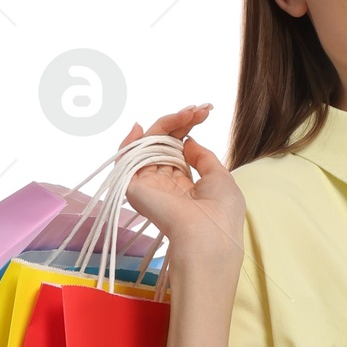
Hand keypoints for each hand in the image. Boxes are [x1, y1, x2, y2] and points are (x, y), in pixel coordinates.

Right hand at [118, 101, 245, 272]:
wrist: (207, 236)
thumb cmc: (221, 213)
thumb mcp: (221, 178)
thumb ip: (203, 158)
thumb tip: (188, 140)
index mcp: (185, 186)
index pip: (180, 149)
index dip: (189, 127)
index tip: (206, 112)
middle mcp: (165, 185)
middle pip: (164, 143)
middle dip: (180, 121)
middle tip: (198, 110)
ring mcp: (149, 185)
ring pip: (148, 144)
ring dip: (165, 124)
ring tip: (186, 114)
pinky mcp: (134, 188)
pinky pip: (126, 158)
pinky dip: (129, 141)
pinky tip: (142, 127)